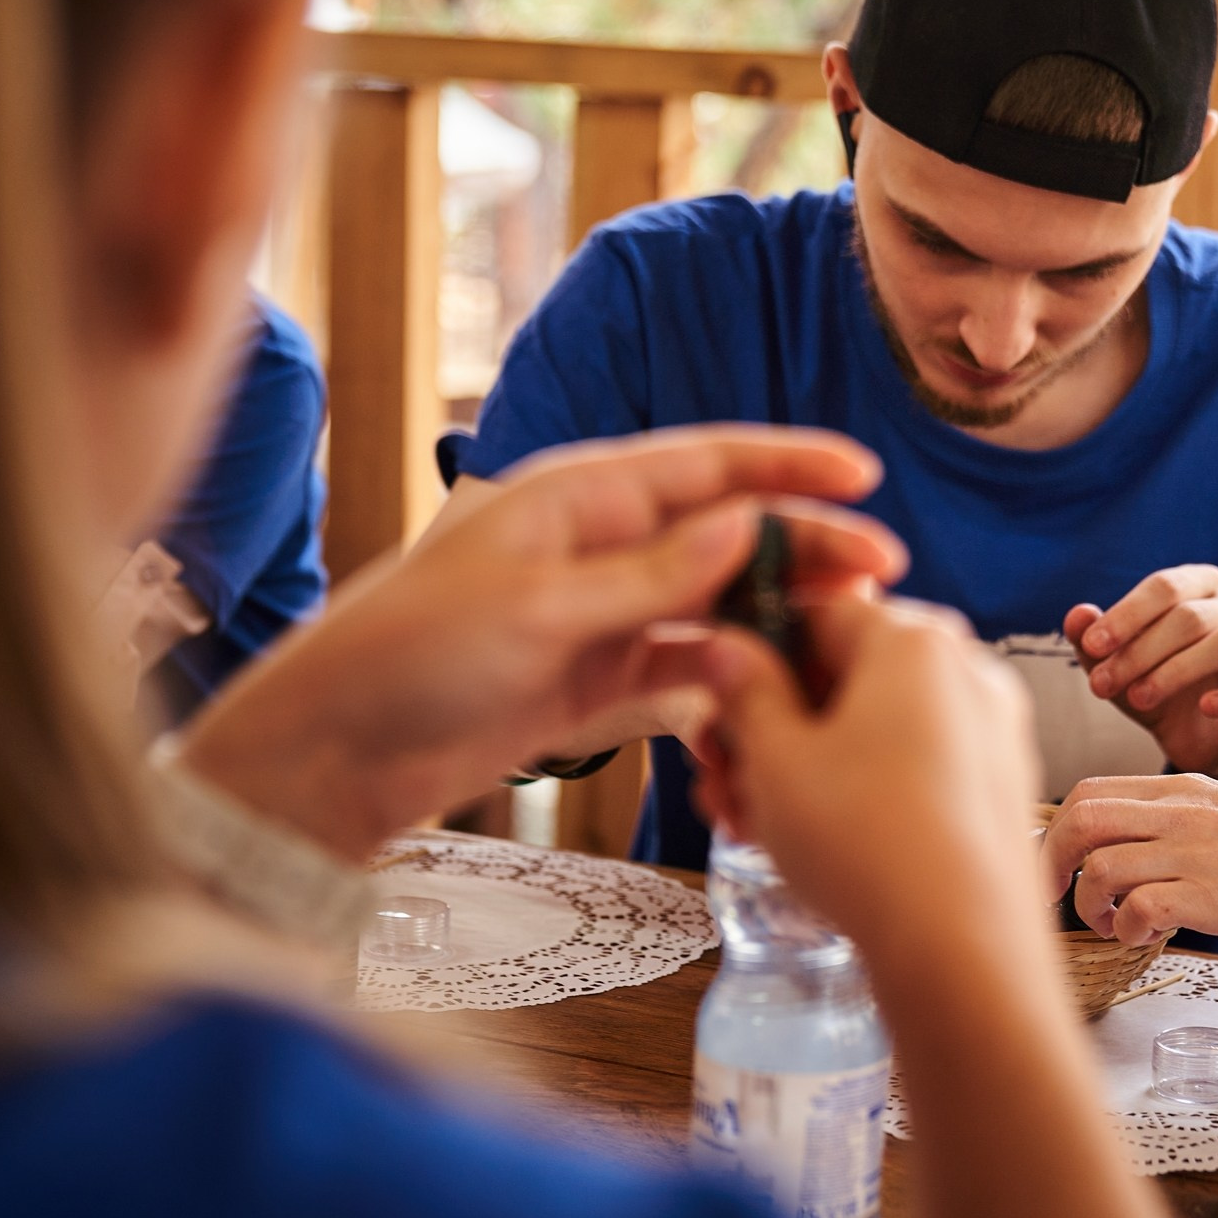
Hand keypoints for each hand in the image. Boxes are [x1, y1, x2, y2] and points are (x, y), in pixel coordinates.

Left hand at [178, 426, 904, 856]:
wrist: (335, 752)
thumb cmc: (411, 655)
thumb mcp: (539, 607)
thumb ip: (653, 572)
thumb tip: (751, 523)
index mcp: (578, 497)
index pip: (705, 465)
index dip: (788, 465)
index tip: (863, 473)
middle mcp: (598, 545)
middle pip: (725, 534)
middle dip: (805, 546)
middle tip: (883, 570)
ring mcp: (600, 613)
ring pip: (715, 601)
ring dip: (779, 613)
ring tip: (846, 632)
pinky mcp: (595, 679)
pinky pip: (685, 667)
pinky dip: (732, 676)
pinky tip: (778, 689)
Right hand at [697, 594, 1048, 984]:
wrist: (964, 949)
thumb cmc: (867, 844)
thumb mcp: (776, 760)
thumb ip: (746, 691)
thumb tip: (728, 648)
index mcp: (913, 639)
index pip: (814, 614)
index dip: (752, 658)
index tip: (714, 705)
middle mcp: (966, 670)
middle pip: (845, 674)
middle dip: (772, 725)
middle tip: (720, 777)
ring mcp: (993, 730)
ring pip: (875, 727)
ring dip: (804, 765)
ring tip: (749, 822)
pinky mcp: (1001, 787)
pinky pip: (916, 766)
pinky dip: (860, 790)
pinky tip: (809, 842)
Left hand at [1043, 774, 1217, 947]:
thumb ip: (1166, 820)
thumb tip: (1108, 851)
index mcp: (1177, 789)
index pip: (1089, 793)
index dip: (1054, 831)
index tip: (1050, 866)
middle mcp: (1178, 812)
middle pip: (1080, 821)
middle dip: (1049, 865)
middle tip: (1050, 900)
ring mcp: (1191, 852)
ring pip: (1099, 868)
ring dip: (1090, 906)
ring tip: (1112, 923)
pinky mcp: (1208, 895)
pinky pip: (1137, 909)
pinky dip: (1127, 929)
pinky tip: (1145, 935)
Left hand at [1064, 565, 1217, 774]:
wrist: (1191, 738)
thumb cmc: (1154, 686)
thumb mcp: (1116, 666)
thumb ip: (1093, 641)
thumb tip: (1076, 615)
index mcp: (1200, 589)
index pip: (1167, 586)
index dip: (1127, 613)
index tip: (1092, 645)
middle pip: (1192, 616)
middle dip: (1140, 650)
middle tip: (1101, 684)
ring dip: (1176, 670)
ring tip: (1139, 698)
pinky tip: (1205, 707)